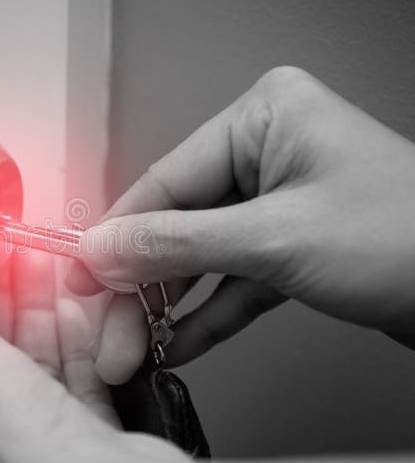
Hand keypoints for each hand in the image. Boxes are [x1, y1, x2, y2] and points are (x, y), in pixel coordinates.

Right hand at [67, 66, 414, 381]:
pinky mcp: (293, 245)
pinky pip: (234, 278)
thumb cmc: (410, 239)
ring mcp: (281, 200)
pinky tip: (177, 343)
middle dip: (142, 285)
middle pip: (178, 223)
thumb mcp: (274, 240)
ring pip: (202, 256)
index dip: (117, 235)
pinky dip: (207, 314)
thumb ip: (176, 245)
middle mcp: (269, 152)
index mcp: (264, 117)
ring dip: (167, 306)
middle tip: (108, 328)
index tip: (80, 274)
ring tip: (134, 345)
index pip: (166, 180)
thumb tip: (103, 249)